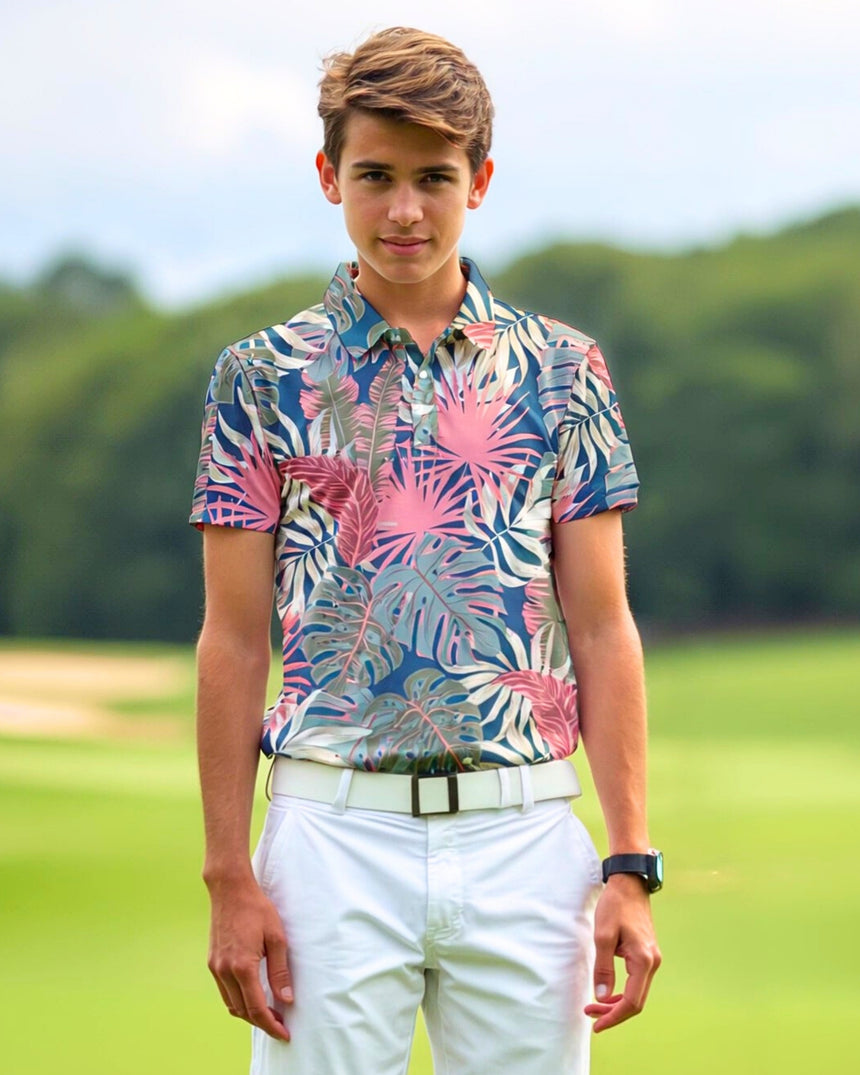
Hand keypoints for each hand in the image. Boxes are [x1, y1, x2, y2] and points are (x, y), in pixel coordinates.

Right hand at [206, 875, 292, 1041]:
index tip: (284, 1033)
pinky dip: (237, 1000)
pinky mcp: (212, 962)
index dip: (271, 1025)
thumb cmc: (257, 909)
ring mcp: (215, 967)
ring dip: (248, 1013)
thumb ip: (280, 971)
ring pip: (231, 1004)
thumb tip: (286, 999)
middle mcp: (225, 971)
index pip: (257, 1008)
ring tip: (268, 1013)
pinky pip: (224, 991)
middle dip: (262, 1022)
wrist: (230, 889)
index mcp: (243, 967)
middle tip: (280, 1025)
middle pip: (243, 1011)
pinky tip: (251, 996)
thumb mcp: (276, 937)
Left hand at [584, 873, 660, 1031]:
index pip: (631, 1002)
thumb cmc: (615, 906)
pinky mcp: (647, 954)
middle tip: (590, 1015)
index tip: (596, 1025)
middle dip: (613, 1012)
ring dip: (617, 1003)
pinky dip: (622, 991)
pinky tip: (607, 992)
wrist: (629, 883)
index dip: (614, 1017)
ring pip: (637, 992)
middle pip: (636, 1001)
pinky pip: (637, 981)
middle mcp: (652, 963)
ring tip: (594, 1006)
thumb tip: (602, 997)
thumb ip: (603, 967)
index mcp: (644, 961)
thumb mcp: (603, 935)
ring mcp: (652, 959)